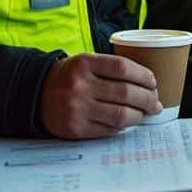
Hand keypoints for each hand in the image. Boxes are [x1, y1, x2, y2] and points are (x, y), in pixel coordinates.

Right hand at [40, 53, 161, 138]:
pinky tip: (126, 122)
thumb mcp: (85, 62)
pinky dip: (122, 126)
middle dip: (148, 99)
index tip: (153, 82)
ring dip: (139, 116)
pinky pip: (109, 129)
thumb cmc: (69, 77)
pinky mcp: (76, 128)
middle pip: (126, 93)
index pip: (123, 68)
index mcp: (84, 64)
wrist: (36, 94)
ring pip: (121, 115)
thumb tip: (147, 85)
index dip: (144, 76)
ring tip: (144, 114)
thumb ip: (111, 69)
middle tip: (155, 103)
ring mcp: (77, 108)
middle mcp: (80, 85)